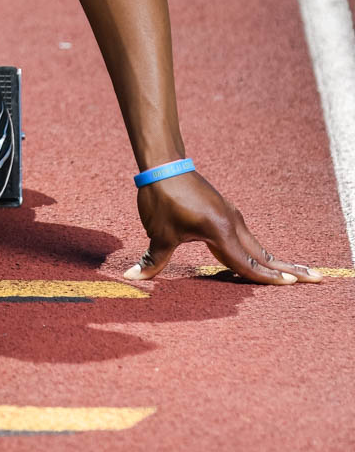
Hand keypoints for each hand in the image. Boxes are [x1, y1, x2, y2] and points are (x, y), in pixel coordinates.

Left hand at [124, 169, 321, 283]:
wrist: (163, 165)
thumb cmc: (162, 199)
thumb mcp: (158, 233)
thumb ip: (153, 260)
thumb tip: (133, 278)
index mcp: (221, 231)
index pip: (246, 264)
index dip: (267, 278)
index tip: (291, 286)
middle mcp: (233, 224)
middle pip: (264, 254)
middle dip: (290, 269)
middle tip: (318, 280)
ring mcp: (231, 217)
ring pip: (257, 246)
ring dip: (276, 261)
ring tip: (300, 274)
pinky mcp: (225, 213)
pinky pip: (247, 238)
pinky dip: (259, 252)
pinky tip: (263, 260)